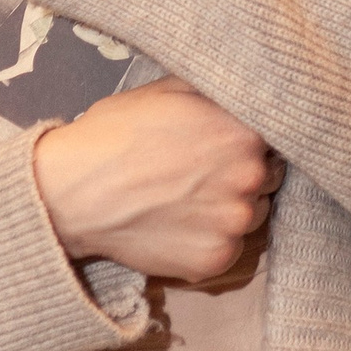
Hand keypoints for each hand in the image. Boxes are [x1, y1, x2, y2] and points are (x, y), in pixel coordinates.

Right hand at [33, 79, 283, 284]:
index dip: (252, 138)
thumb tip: (249, 92)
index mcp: (247, 131)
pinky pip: (230, 248)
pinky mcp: (214, 262)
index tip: (230, 141)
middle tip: (207, 171)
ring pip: (254, 213)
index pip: (275, 136)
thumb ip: (222, 94)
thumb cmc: (120, 131)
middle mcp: (250, 179)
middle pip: (268, 176)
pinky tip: (182, 225)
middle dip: (245, 173)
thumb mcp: (174, 89)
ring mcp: (234, 224)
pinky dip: (212, 239)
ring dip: (233, 207)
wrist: (75, 190)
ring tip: (191, 199)